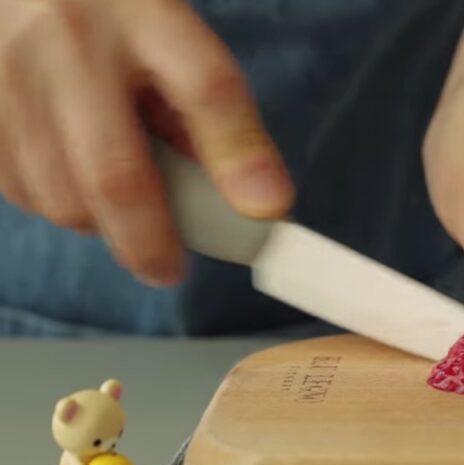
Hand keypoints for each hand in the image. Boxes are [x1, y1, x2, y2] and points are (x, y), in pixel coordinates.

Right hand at [0, 0, 292, 285]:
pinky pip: (17, 188)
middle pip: (114, 173)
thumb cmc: (115, 20)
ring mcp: (10, 74)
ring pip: (58, 196)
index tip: (267, 212)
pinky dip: (54, 202)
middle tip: (168, 268)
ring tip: (120, 202)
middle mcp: (72, 43)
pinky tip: (73, 178)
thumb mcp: (173, 43)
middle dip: (148, 240)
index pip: (207, 89)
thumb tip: (247, 202)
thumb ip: (209, 116)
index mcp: (147, 18)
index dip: (239, 158)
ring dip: (98, 223)